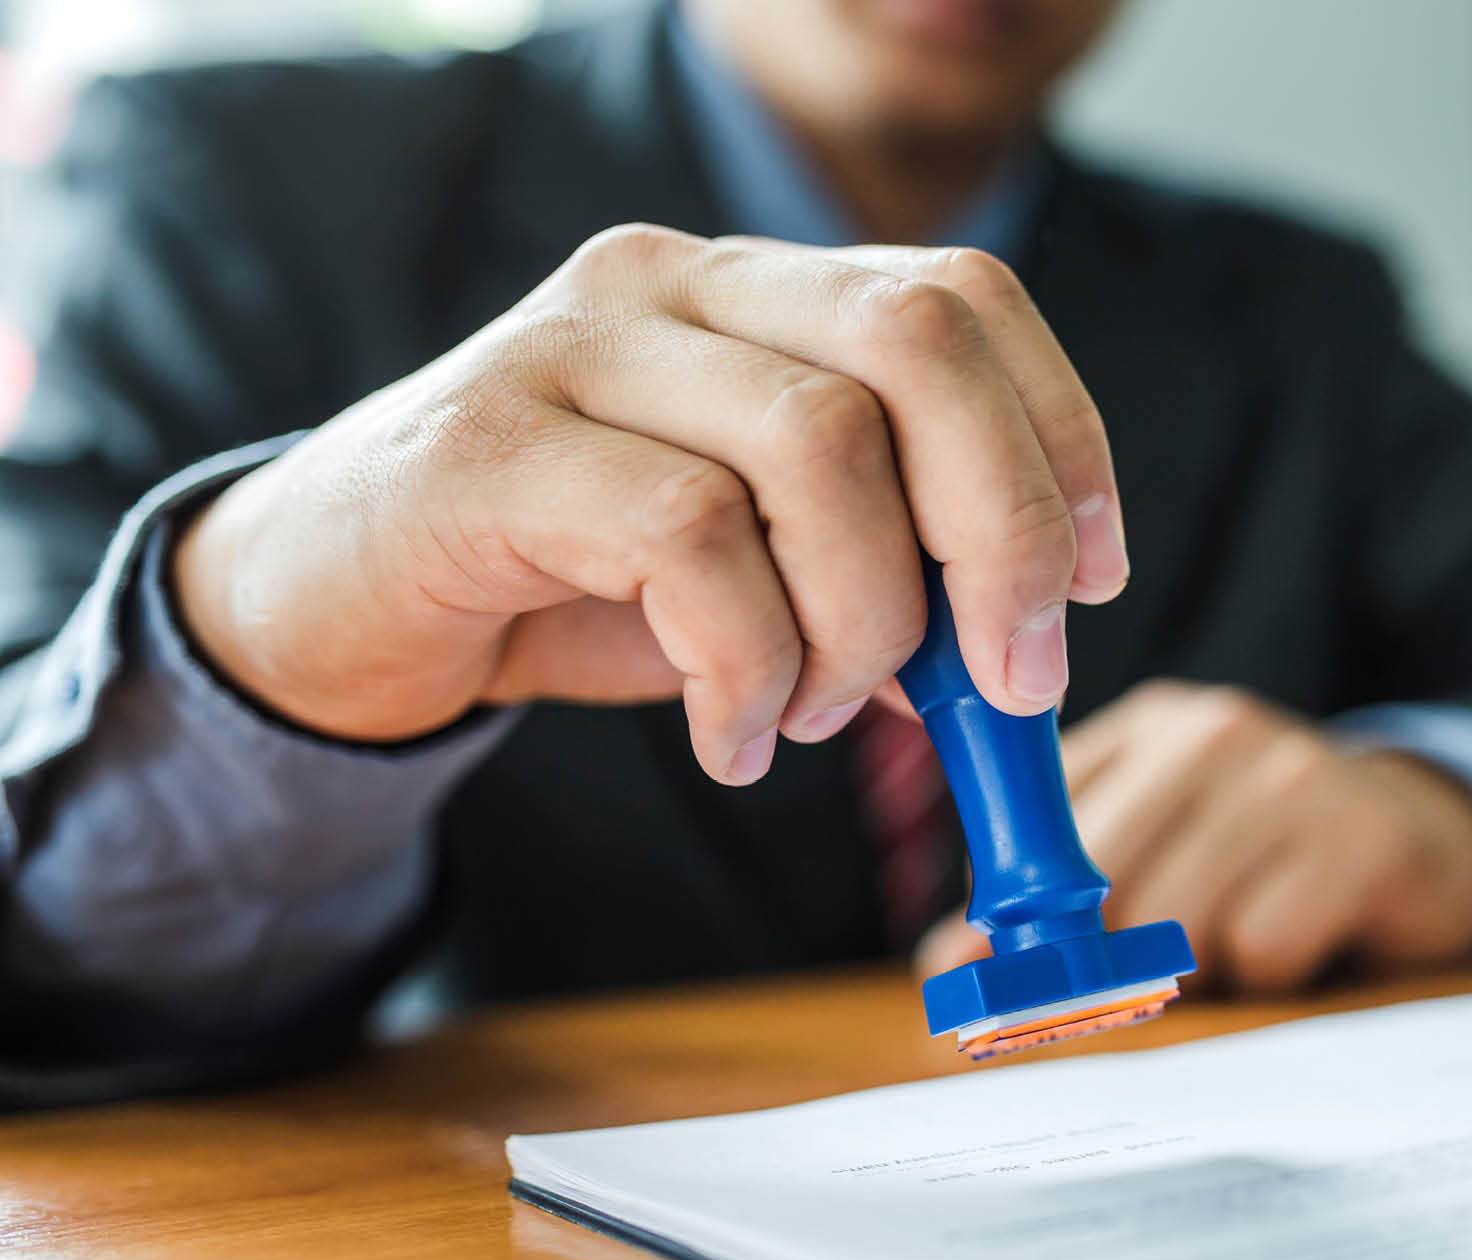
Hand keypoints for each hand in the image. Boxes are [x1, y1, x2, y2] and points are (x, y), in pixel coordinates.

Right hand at [173, 229, 1128, 782]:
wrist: (345, 605)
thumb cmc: (579, 582)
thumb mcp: (765, 575)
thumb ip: (887, 581)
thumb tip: (1019, 657)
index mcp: (757, 290)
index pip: (960, 300)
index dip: (1060, 438)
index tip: (1093, 580)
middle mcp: (676, 283)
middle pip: (914, 346)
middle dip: (1003, 530)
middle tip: (1009, 680)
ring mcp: (575, 347)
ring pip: (818, 449)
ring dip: (864, 624)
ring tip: (819, 712)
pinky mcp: (493, 446)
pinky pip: (691, 544)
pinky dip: (750, 671)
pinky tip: (736, 732)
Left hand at [916, 680, 1471, 992]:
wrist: (1426, 838)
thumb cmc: (1263, 856)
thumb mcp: (1162, 841)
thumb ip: (1059, 888)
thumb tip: (946, 968)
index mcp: (1148, 727)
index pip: (1039, 818)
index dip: (1001, 912)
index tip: (973, 978)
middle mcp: (1211, 731)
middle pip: (1099, 877)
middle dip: (1090, 960)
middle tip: (1111, 993)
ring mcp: (1289, 774)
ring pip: (1178, 919)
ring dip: (1193, 968)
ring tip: (1232, 947)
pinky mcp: (1360, 833)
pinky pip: (1264, 945)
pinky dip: (1268, 972)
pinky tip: (1298, 938)